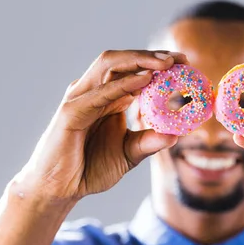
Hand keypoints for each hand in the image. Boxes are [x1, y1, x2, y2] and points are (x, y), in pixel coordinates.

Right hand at [13, 50, 187, 203]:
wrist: (59, 189)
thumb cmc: (89, 169)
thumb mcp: (128, 154)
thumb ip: (149, 142)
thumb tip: (176, 135)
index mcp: (107, 97)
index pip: (132, 70)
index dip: (157, 62)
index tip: (184, 63)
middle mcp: (93, 91)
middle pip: (122, 60)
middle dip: (150, 55)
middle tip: (179, 59)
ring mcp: (81, 98)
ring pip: (109, 66)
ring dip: (139, 60)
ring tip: (166, 63)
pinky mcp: (71, 111)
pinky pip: (101, 92)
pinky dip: (124, 83)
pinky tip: (145, 80)